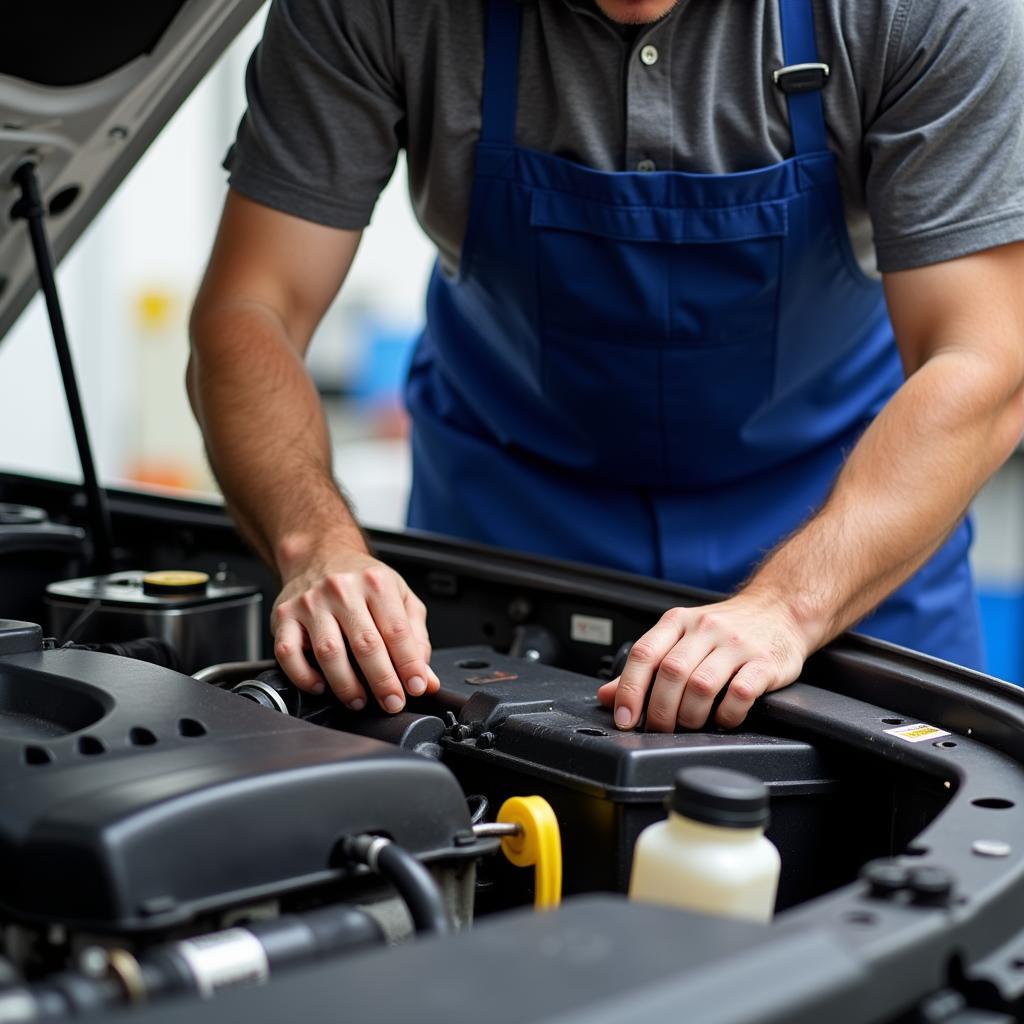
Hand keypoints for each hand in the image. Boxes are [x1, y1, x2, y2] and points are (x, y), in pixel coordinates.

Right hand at [271, 548, 439, 712]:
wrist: (321, 555)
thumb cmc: (363, 581)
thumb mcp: (400, 597)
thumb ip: (416, 638)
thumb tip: (426, 679)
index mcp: (376, 582)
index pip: (397, 631)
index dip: (409, 665)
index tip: (416, 687)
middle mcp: (342, 589)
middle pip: (365, 644)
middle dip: (383, 681)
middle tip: (392, 702)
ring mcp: (310, 602)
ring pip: (329, 652)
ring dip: (347, 685)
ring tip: (360, 701)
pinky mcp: (284, 616)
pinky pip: (288, 654)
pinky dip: (304, 677)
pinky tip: (320, 686)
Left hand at [596, 593, 809, 731]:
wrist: (780, 610)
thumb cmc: (725, 630)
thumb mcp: (681, 637)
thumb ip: (646, 667)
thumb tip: (608, 695)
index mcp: (678, 621)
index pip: (644, 654)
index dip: (629, 689)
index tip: (624, 717)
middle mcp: (706, 628)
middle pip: (671, 673)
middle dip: (660, 710)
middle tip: (660, 728)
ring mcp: (736, 644)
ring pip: (702, 685)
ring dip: (690, 716)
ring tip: (690, 726)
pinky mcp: (765, 662)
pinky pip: (741, 694)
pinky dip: (727, 715)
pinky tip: (723, 719)